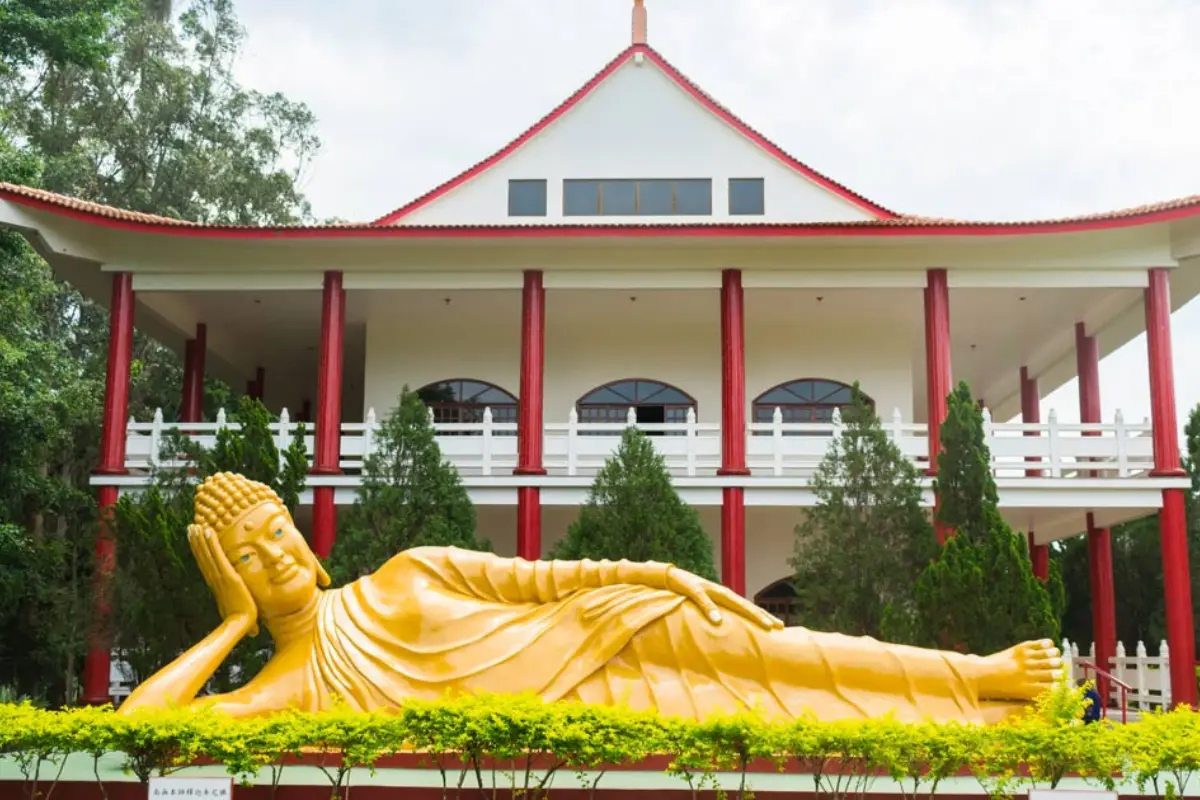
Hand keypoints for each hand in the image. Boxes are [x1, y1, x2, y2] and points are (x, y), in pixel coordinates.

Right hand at [188, 524, 258, 636]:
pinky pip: (218, 556)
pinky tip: (208, 531)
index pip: (206, 564)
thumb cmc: (240, 618)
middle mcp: (215, 578)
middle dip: (196, 541)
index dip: (200, 551)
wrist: (240, 624)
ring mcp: (220, 576)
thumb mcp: (237, 606)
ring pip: (208, 554)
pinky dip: (212, 543)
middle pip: (203, 556)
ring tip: (195, 525)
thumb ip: (237, 604)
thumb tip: (240, 607)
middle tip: (191, 527)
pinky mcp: (228, 576)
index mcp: (216, 584)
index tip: (195, 540)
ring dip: (201, 538)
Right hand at [665, 568, 783, 630]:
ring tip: (764, 624)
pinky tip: (718, 620)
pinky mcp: (691, 587)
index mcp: (721, 596)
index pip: (745, 607)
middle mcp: (718, 591)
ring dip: (749, 611)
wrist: (664, 574)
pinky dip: (711, 609)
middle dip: (762, 615)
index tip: (779, 627)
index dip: (761, 615)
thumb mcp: (699, 606)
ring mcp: (707, 588)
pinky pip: (702, 600)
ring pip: (732, 600)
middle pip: (744, 604)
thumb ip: (710, 615)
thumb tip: (721, 632)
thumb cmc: (683, 592)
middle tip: (779, 626)